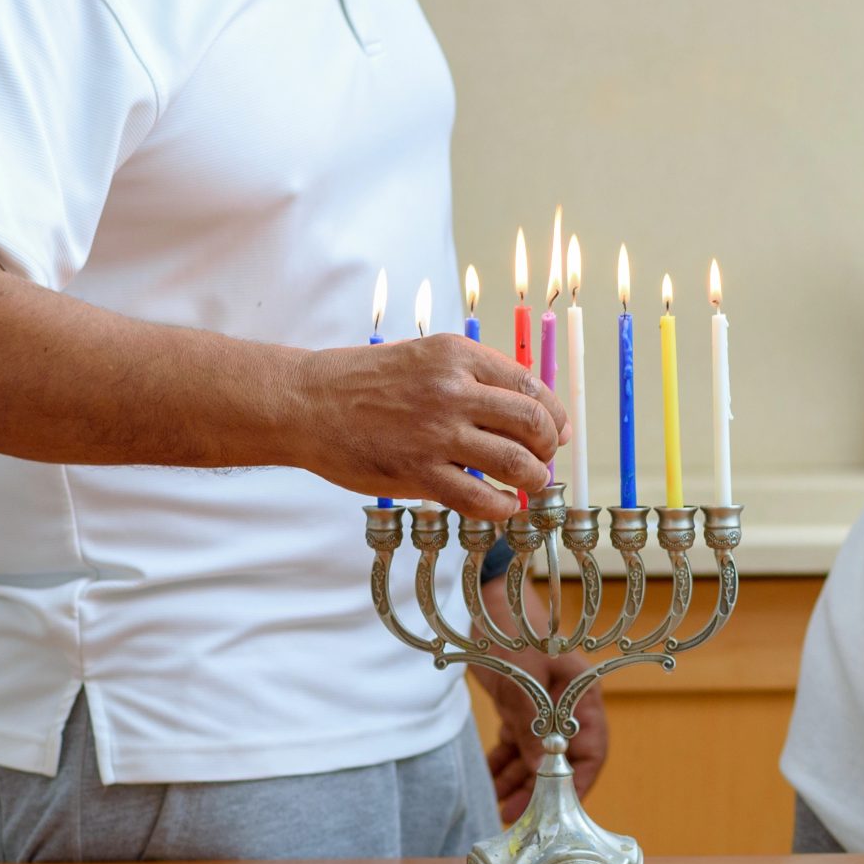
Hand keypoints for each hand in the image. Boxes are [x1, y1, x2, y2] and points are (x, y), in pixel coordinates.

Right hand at [294, 334, 569, 518]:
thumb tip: (527, 410)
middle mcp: (453, 390)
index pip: (531, 386)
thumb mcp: (425, 357)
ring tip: (529, 485)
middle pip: (532, 422)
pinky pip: (479, 498)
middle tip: (544, 460)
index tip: (556, 433)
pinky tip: (502, 507)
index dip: (554, 416)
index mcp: (458, 355)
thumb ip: (472, 377)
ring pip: (515, 462)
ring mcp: (436, 433)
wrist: (307, 403)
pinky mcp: (418, 472)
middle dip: (548, 448)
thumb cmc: (365, 381)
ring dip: (533, 479)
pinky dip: (502, 508)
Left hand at [474, 576, 607, 820]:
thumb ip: (534, 723)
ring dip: (519, 780)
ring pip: (537, 755)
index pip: (591, 749)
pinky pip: (518, 743)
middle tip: (517, 814)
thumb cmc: (513, 628)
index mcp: (582, 694)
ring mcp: (544, 707)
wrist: (489, 600)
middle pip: (561, 759)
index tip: (559, 807)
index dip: (579, 781)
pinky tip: (490, 778)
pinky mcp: (522, 707)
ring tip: (499, 804)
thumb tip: (543, 771)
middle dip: (540, 789)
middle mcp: (567, 705)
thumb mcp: (523, 677)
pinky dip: (505, 762)